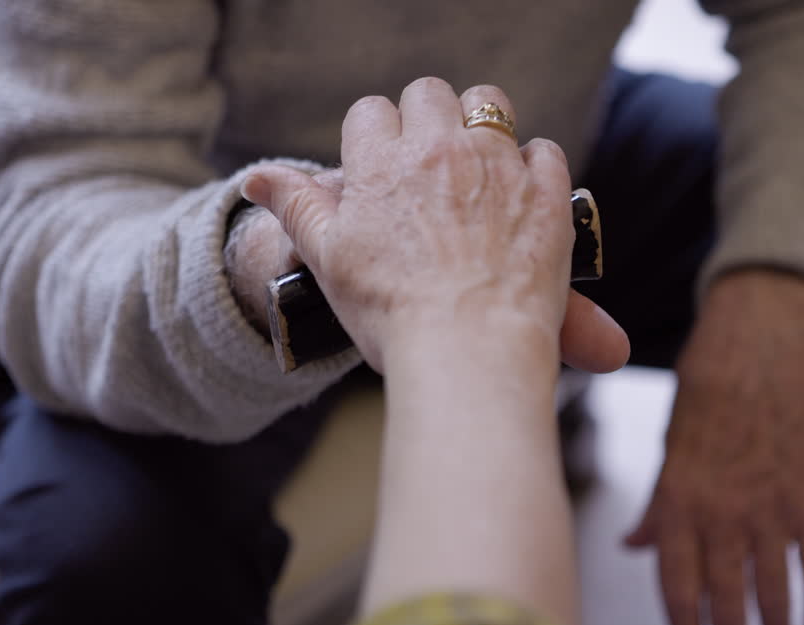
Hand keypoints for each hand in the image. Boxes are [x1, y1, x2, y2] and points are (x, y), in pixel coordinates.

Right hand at [237, 81, 628, 372]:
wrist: (467, 350)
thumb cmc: (391, 314)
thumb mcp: (328, 261)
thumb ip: (297, 208)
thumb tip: (257, 179)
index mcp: (380, 164)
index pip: (371, 112)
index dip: (375, 138)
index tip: (383, 167)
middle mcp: (439, 150)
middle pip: (429, 93)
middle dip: (427, 118)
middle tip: (430, 163)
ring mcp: (497, 166)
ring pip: (489, 103)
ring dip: (482, 124)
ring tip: (478, 165)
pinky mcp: (546, 192)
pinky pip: (544, 150)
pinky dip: (534, 166)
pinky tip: (522, 197)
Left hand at [625, 269, 803, 624]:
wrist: (753, 357)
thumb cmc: (701, 409)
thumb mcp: (668, 458)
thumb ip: (657, 511)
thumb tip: (631, 549)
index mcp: (678, 508)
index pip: (679, 593)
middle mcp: (722, 515)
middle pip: (726, 605)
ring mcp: (770, 509)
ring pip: (774, 593)